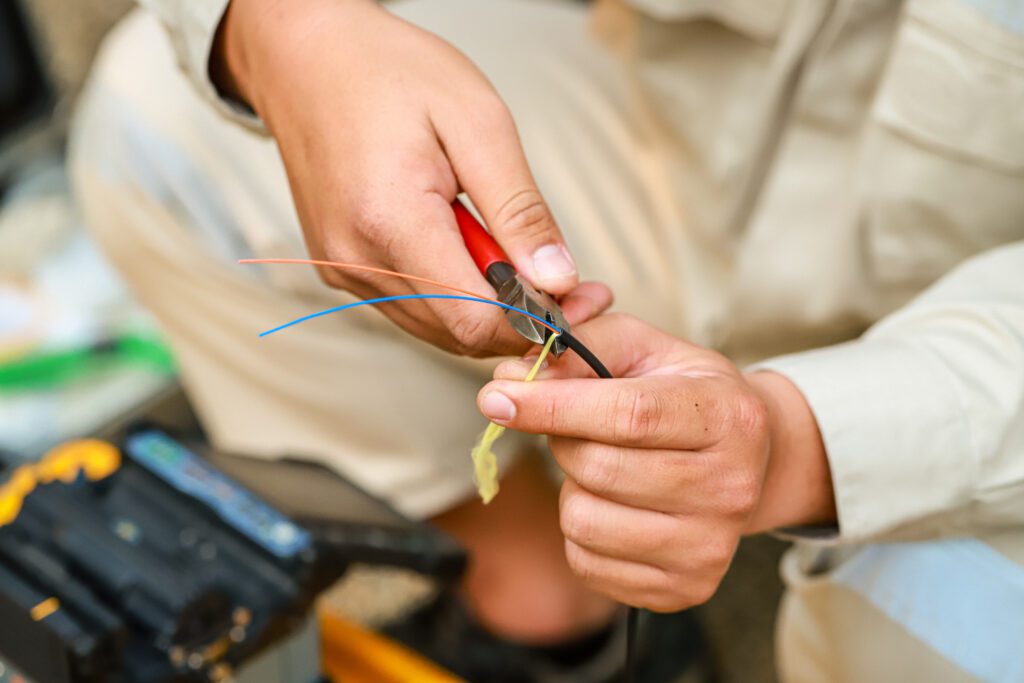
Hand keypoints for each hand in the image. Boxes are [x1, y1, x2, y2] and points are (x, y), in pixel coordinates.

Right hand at [212, 0, 609, 353]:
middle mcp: (357, 260)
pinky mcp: (341, 269)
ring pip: (438, 328)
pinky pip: (413, 307)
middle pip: (459, 334)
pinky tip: (471, 250)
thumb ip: (519, 209)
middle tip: (561, 276)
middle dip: (519, 317)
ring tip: (514, 252)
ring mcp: (344, 270)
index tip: (574, 296)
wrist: (307, 57)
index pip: (475, 320)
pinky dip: (453, 294)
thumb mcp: (478, 121)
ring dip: (487, 306)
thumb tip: (556, 278)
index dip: (535, 322)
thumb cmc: (389, 72)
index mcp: (390, 221)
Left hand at [476, 314, 833, 610]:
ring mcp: (710, 547)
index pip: (629, 415)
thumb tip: (510, 376)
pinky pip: (586, 562)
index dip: (553, 406)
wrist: (749, 460)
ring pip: (585, 521)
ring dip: (572, 489)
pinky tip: (612, 506)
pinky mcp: (685, 587)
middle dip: (563, 441)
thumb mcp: (646, 350)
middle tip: (575, 427)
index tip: (498, 397)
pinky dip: (579, 531)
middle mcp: (731, 488)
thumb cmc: (685, 395)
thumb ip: (581, 350)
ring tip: (603, 467)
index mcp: (728, 417)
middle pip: (600, 469)